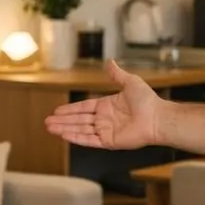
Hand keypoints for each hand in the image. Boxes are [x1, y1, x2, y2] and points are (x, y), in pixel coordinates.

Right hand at [43, 59, 161, 149]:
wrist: (157, 117)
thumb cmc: (147, 100)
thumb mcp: (130, 82)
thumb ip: (117, 74)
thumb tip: (110, 62)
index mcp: (107, 106)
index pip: (84, 108)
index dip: (70, 109)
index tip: (57, 110)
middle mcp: (104, 119)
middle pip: (79, 120)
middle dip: (62, 121)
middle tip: (47, 121)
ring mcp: (106, 131)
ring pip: (80, 130)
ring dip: (65, 129)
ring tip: (50, 128)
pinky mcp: (108, 142)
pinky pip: (89, 140)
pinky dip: (76, 138)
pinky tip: (64, 135)